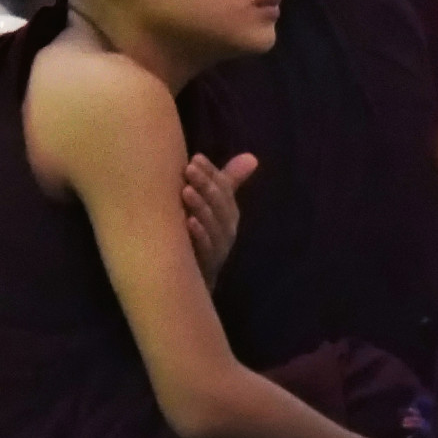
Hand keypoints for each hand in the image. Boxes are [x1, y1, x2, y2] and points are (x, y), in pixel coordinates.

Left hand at [185, 153, 257, 286]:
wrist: (193, 280)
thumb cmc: (204, 236)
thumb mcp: (214, 207)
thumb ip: (228, 181)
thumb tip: (252, 157)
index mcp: (229, 213)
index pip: (224, 188)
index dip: (211, 173)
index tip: (196, 157)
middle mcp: (227, 229)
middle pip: (219, 204)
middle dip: (205, 184)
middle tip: (189, 169)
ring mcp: (218, 247)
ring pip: (213, 224)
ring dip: (200, 206)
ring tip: (186, 191)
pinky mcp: (207, 263)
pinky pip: (205, 247)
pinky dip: (198, 234)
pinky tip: (187, 222)